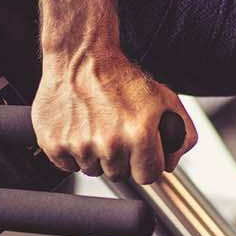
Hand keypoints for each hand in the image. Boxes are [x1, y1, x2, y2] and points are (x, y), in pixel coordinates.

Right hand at [33, 45, 197, 183]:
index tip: (142, 153)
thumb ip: (182, 135)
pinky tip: (80, 129)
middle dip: (123, 159)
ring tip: (98, 126)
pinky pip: (67, 165)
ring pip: (93, 170)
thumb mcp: (166, 101)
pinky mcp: (53, 143)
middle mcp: (109, 144)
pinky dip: (73, 152)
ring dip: (97, 155)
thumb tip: (172, 164)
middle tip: (117, 132)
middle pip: (120, 174)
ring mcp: (79, 146)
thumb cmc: (122, 78)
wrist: (82, 59)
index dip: (147, 164)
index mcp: (139, 136)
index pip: (148, 176)